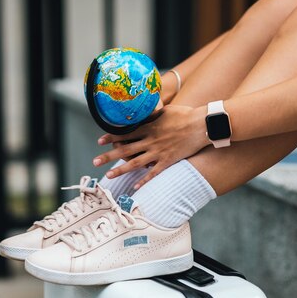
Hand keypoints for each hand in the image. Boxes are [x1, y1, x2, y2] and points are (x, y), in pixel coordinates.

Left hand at [93, 105, 209, 188]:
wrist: (202, 125)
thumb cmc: (185, 114)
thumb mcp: (165, 110)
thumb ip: (152, 114)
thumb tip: (144, 110)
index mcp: (148, 127)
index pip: (125, 133)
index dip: (111, 137)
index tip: (100, 141)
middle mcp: (150, 141)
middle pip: (125, 150)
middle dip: (108, 156)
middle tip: (95, 161)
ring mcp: (158, 152)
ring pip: (135, 163)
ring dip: (120, 170)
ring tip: (107, 176)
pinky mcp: (168, 161)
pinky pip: (153, 173)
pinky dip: (144, 180)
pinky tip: (135, 186)